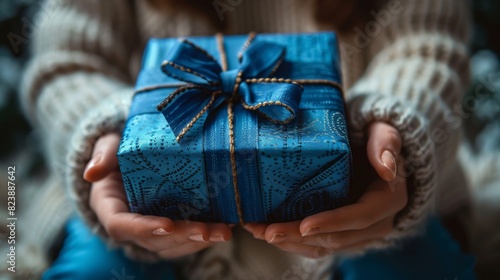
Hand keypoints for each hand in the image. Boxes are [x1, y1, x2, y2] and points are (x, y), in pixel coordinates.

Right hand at [84, 133, 232, 258]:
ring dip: (198, 241)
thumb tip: (91, 173)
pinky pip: (185, 239)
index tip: (167, 224)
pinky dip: (205, 235)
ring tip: (224, 232)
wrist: (134, 154)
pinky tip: (226, 225)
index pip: (121, 225)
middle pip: (153, 240)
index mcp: (110, 206)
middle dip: (182, 237)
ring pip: (172, 245)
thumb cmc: (120, 147)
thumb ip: (103, 155)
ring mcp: (151, 228)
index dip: (143, 228)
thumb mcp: (109, 145)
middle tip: (209, 231)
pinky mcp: (170, 225)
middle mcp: (130, 224)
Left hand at [244, 122, 407, 257]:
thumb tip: (387, 169)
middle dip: (300, 237)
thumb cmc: (373, 137)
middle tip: (268, 232)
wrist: (371, 148)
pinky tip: (266, 231)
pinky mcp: (341, 233)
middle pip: (336, 238)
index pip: (360, 217)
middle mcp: (376, 223)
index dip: (333, 223)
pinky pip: (317, 245)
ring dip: (290, 243)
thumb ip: (385, 144)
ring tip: (258, 232)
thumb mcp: (382, 131)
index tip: (304, 225)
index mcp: (388, 199)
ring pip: (323, 247)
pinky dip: (291, 241)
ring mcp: (358, 232)